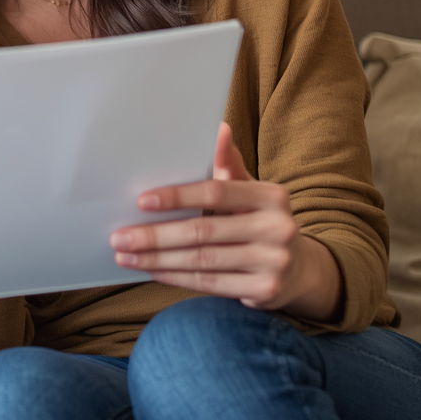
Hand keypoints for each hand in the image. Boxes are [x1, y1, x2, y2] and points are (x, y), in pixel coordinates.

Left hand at [109, 123, 343, 319]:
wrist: (300, 269)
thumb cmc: (260, 220)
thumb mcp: (251, 191)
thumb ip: (229, 165)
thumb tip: (219, 128)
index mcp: (272, 196)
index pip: (216, 192)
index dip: (177, 196)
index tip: (140, 201)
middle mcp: (278, 228)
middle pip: (203, 231)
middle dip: (155, 235)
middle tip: (119, 237)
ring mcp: (274, 262)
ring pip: (202, 260)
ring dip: (158, 258)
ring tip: (126, 255)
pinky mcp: (266, 291)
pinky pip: (210, 284)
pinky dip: (176, 277)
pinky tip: (152, 270)